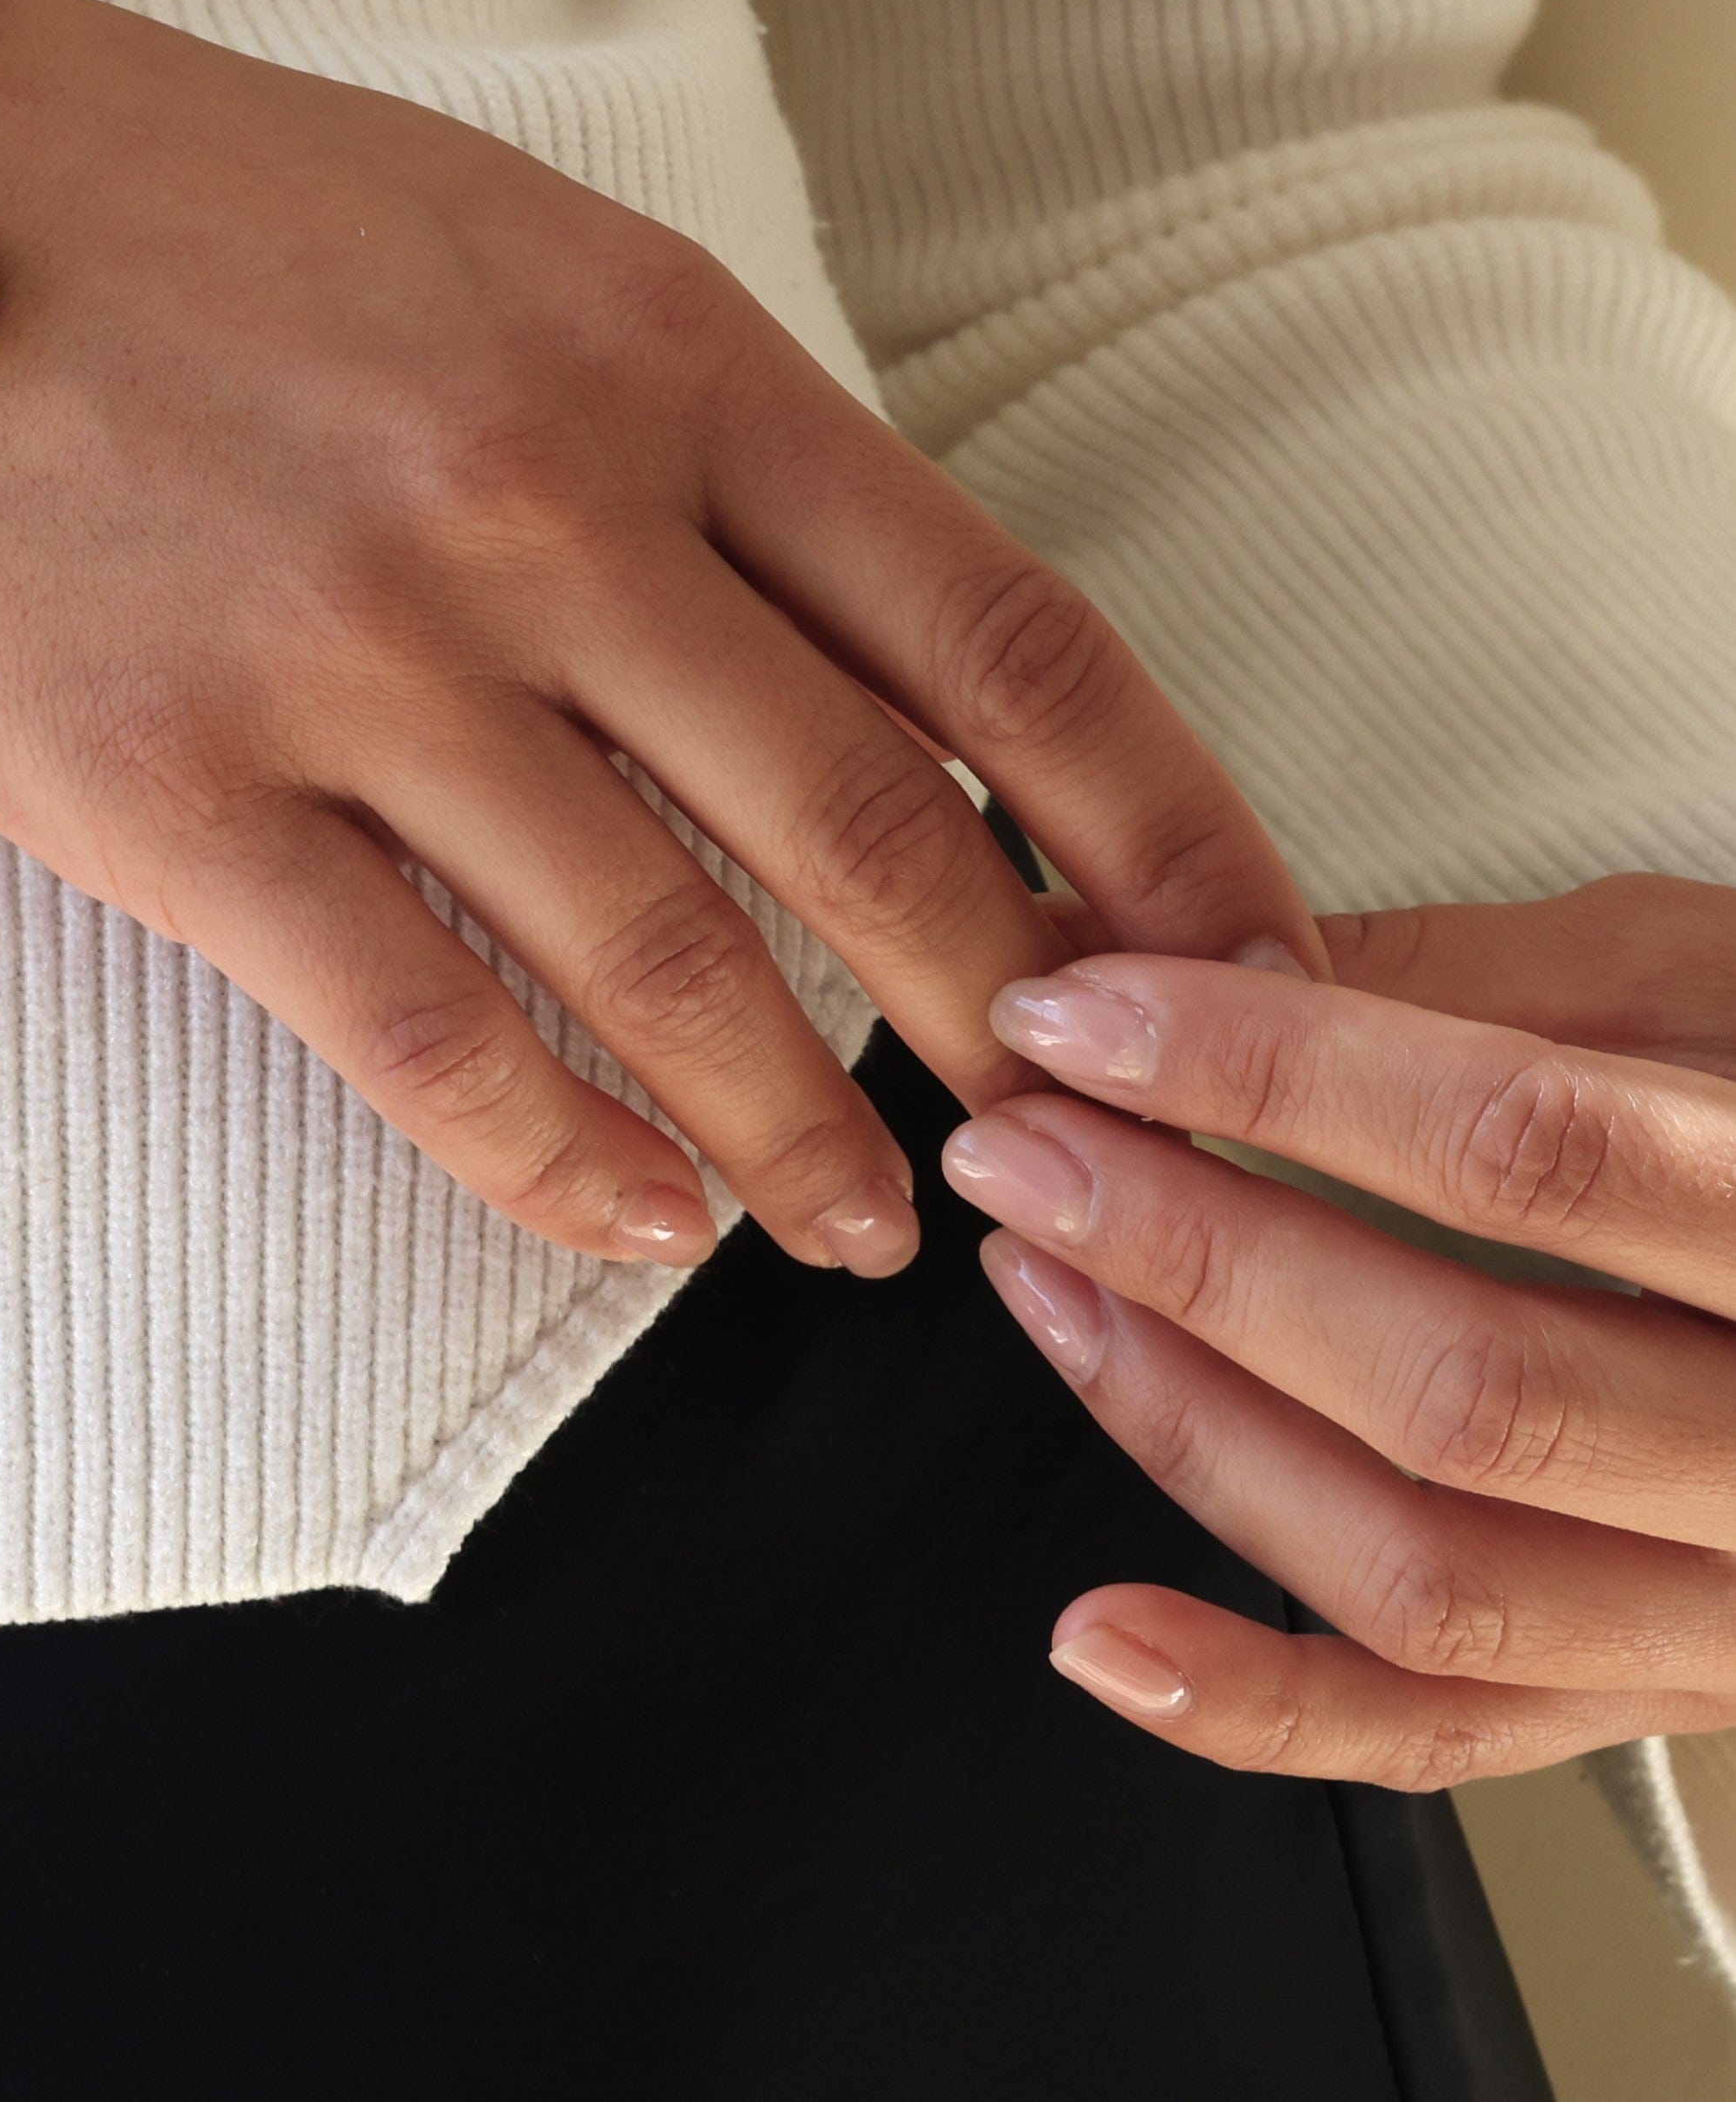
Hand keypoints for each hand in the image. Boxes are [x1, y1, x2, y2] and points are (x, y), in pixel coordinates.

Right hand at [0, 0, 1318, 1273]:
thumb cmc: (156, 196)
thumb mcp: (485, 229)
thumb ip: (678, 411)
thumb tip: (846, 635)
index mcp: (649, 343)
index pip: (991, 622)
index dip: (1150, 813)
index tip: (1223, 937)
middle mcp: (540, 506)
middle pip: (868, 829)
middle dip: (997, 1016)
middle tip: (1056, 1126)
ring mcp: (355, 660)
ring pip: (663, 963)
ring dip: (791, 1132)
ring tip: (852, 1226)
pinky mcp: (174, 798)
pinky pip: (419, 1034)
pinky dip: (550, 1159)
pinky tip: (624, 1225)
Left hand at [946, 878, 1735, 1784]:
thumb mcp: (1693, 978)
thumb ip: (1452, 987)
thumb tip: (1176, 952)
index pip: (1522, 1151)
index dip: (1266, 1074)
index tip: (1076, 1018)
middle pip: (1464, 1384)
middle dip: (1193, 1257)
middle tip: (1021, 1149)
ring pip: (1434, 1574)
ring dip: (1189, 1431)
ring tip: (1039, 1292)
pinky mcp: (1666, 1696)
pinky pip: (1450, 1739)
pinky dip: (1256, 1706)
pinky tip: (1098, 1633)